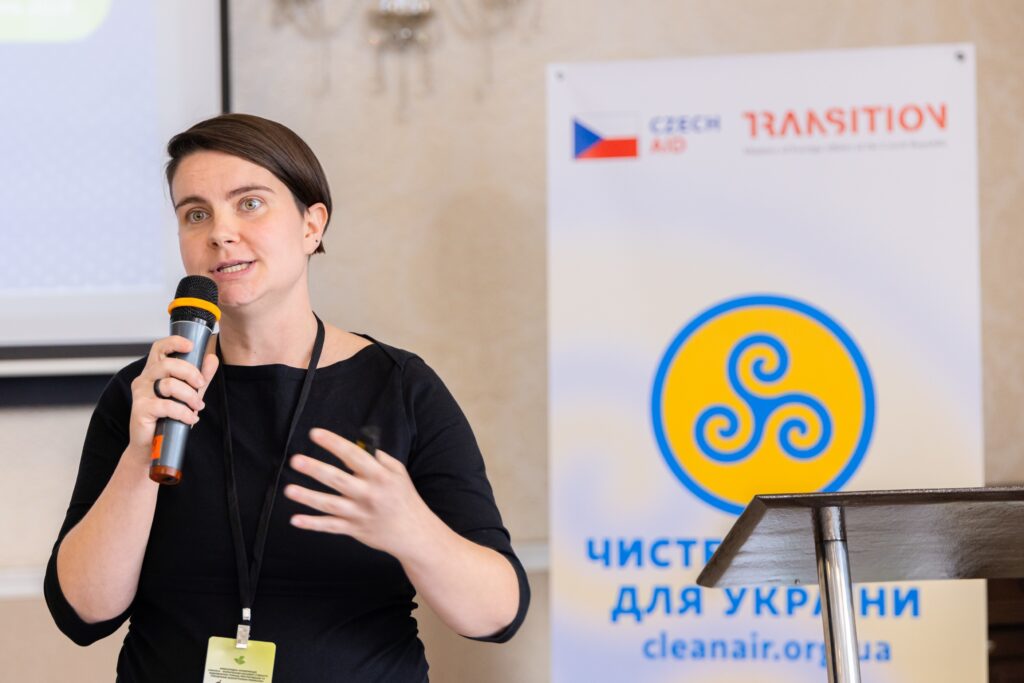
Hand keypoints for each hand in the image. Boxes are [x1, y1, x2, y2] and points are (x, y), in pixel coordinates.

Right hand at [127, 335, 218, 457]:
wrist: (153, 445)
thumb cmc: (169, 416)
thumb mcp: (189, 393)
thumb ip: (201, 376)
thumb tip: (212, 358)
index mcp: (154, 371)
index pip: (159, 348)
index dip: (174, 342)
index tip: (191, 345)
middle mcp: (144, 379)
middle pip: (168, 364)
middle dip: (190, 373)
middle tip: (200, 385)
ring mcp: (140, 394)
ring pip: (169, 385)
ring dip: (189, 396)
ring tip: (197, 407)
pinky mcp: (140, 409)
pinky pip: (166, 406)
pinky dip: (183, 413)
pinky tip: (190, 419)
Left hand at [285, 427, 435, 558]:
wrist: (413, 532)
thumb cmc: (404, 497)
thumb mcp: (398, 472)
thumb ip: (379, 458)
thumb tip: (358, 445)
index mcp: (380, 476)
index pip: (354, 456)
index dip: (334, 444)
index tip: (315, 434)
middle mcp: (368, 494)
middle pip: (338, 480)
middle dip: (315, 469)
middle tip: (295, 460)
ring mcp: (359, 514)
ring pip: (330, 504)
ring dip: (308, 497)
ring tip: (289, 490)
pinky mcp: (354, 530)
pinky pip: (330, 526)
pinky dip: (312, 524)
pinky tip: (295, 520)